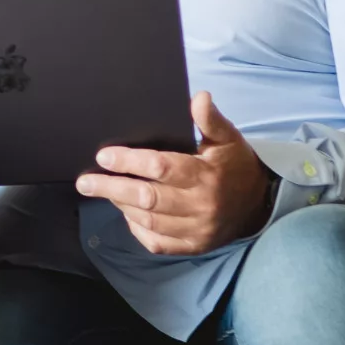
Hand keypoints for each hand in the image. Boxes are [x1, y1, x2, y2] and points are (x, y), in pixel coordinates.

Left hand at [75, 91, 273, 254]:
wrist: (259, 205)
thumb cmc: (237, 165)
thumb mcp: (228, 138)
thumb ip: (210, 120)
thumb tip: (198, 97)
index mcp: (207, 176)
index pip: (161, 168)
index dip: (130, 162)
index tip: (105, 156)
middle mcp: (201, 206)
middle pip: (148, 198)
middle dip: (113, 188)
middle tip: (85, 182)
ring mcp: (197, 231)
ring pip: (149, 221)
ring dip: (122, 206)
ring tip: (102, 191)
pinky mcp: (193, 247)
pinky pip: (157, 242)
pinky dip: (137, 229)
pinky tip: (125, 213)